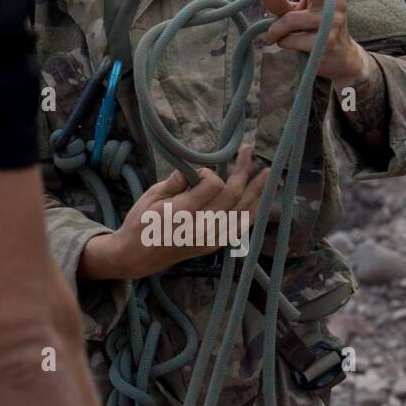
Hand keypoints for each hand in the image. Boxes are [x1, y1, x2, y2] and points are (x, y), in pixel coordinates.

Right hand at [82, 145, 269, 279]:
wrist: (139, 256)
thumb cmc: (140, 222)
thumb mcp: (151, 196)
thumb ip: (176, 182)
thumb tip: (195, 170)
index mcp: (183, 212)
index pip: (213, 185)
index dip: (210, 172)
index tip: (198, 171)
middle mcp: (202, 226)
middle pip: (232, 195)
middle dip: (243, 170)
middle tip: (248, 150)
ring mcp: (211, 237)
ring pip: (242, 210)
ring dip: (255, 190)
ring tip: (266, 173)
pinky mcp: (214, 244)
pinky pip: (239, 226)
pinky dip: (250, 212)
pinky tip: (258, 199)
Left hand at [261, 0, 370, 87]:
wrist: (341, 59)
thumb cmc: (316, 30)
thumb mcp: (299, 13)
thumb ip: (281, 4)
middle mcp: (335, 1)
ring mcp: (333, 21)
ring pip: (289, 20)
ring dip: (276, 30)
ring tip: (278, 36)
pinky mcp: (326, 42)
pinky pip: (290, 39)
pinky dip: (283, 43)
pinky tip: (293, 46)